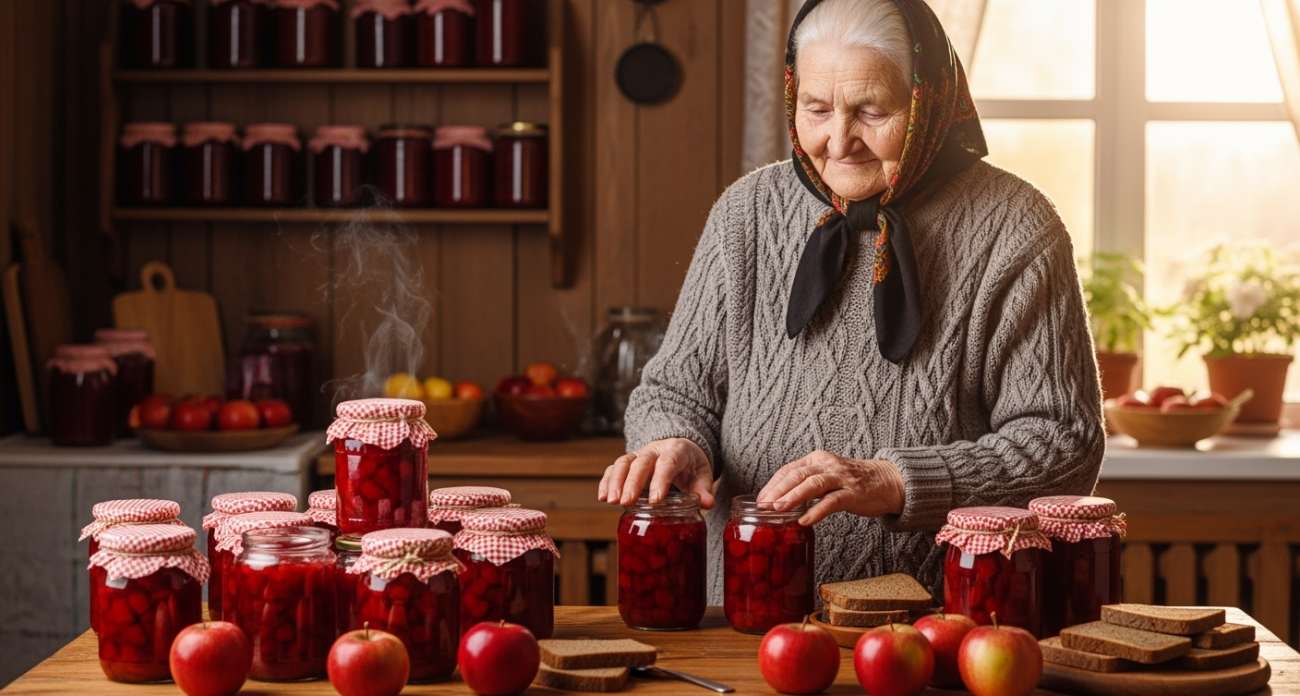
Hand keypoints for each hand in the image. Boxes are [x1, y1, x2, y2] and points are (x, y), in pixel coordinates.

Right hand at [597, 438, 714, 508]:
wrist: (680, 448)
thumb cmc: (691, 465)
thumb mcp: (702, 474)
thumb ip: (703, 489)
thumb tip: (708, 504)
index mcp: (677, 450)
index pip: (667, 462)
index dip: (660, 480)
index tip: (655, 500)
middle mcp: (655, 449)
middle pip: (641, 462)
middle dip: (632, 482)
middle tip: (626, 502)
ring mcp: (639, 454)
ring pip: (624, 462)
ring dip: (615, 482)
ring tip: (611, 501)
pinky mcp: (629, 461)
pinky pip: (614, 467)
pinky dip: (606, 481)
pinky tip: (602, 497)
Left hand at [756, 450, 904, 525]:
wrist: (886, 481)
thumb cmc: (852, 482)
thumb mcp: (826, 477)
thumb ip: (806, 484)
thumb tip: (779, 500)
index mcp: (817, 459)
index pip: (789, 469)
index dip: (773, 484)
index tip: (760, 499)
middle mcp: (827, 465)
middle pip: (797, 475)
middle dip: (778, 491)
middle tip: (764, 506)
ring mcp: (841, 478)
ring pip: (812, 484)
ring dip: (793, 497)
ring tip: (779, 509)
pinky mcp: (853, 493)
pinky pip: (832, 501)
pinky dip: (816, 511)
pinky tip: (804, 520)